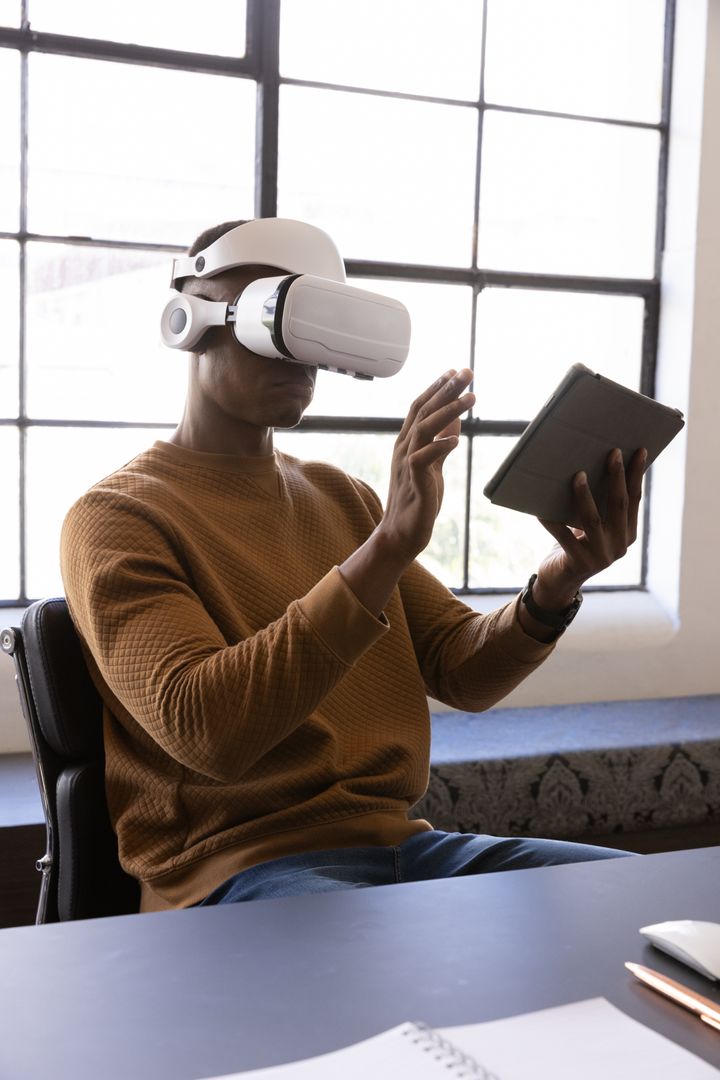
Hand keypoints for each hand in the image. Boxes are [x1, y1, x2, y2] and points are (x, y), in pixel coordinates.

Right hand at [378, 368, 474, 563]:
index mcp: (407, 442)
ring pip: (425, 429)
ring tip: (471, 399)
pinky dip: (439, 447)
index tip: (456, 370)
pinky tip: (456, 439)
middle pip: (424, 411)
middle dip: (446, 389)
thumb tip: (455, 420)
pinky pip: (423, 459)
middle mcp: (404, 447)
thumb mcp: (433, 465)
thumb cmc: (417, 499)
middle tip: (467, 372)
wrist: (401, 533)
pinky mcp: (414, 482)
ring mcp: (406, 464)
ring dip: (449, 411)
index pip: (420, 407)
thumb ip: (441, 442)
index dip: (437, 387)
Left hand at [532, 446, 646, 609]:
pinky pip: (563, 536)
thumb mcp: (593, 526)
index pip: (635, 499)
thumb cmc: (575, 543)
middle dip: (616, 477)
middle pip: (618, 506)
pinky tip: (541, 507)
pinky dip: (552, 520)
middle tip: (613, 452)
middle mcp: (619, 545)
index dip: (636, 475)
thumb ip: (600, 506)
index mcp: (628, 534)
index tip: (639, 450)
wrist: (560, 581)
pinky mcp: (578, 563)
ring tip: (578, 475)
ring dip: (585, 496)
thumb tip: (592, 465)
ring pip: (592, 520)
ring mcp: (600, 556)